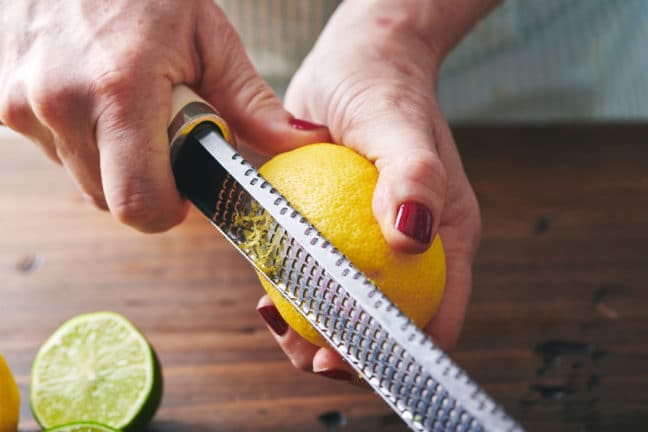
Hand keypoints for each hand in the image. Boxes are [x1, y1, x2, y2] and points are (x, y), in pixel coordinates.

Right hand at [0, 0, 329, 231]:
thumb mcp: (210, 40)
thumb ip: (253, 104)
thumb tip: (301, 143)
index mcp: (119, 90)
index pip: (138, 203)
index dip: (168, 210)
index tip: (185, 191)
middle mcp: (59, 103)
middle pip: (112, 200)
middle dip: (146, 182)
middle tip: (162, 134)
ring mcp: (21, 104)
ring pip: (83, 179)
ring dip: (114, 161)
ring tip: (129, 105)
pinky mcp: (1, 103)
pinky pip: (56, 152)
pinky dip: (84, 140)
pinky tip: (97, 97)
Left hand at [256, 3, 480, 381]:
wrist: (356, 63)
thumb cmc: (386, 89)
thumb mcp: (400, 126)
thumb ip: (414, 177)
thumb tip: (413, 240)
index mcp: (445, 240)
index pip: (433, 318)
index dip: (391, 352)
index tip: (342, 357)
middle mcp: (413, 252)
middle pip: (383, 328)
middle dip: (343, 352)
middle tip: (299, 348)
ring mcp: (371, 246)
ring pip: (345, 312)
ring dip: (310, 330)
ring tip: (274, 320)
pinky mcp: (336, 234)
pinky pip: (315, 280)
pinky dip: (291, 296)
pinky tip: (264, 294)